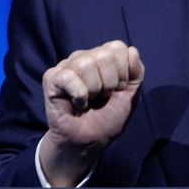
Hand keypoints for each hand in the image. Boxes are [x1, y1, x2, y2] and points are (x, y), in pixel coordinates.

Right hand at [38, 40, 143, 185]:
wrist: (90, 141)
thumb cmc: (108, 117)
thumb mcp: (131, 94)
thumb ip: (136, 71)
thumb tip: (131, 51)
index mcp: (103, 56)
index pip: (117, 47)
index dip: (123, 72)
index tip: (118, 89)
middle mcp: (85, 57)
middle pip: (104, 55)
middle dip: (109, 82)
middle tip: (103, 96)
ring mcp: (67, 66)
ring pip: (86, 64)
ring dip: (93, 90)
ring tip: (90, 100)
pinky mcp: (51, 78)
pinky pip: (69, 77)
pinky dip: (79, 95)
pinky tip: (77, 103)